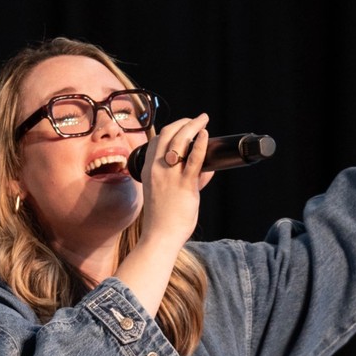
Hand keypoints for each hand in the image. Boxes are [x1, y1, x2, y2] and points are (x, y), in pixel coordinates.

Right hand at [140, 114, 209, 246]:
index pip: (156, 141)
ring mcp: (169, 176)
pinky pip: (193, 159)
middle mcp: (156, 169)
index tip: (184, 126)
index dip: (170, 129)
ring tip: (203, 120)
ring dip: (193, 126)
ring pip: (179, 141)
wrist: (160, 236)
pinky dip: (200, 144)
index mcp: (148, 170)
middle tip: (198, 119)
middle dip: (183, 122)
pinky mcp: (184, 185)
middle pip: (167, 134)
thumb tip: (207, 171)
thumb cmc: (163, 219)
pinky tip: (205, 135)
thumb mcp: (167, 194)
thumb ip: (188, 180)